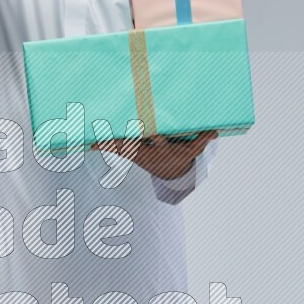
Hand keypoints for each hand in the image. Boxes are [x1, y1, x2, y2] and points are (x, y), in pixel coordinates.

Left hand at [91, 130, 217, 178]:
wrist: (170, 172)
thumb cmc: (180, 155)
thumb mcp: (192, 150)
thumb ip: (202, 140)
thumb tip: (214, 131)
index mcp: (162, 149)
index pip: (158, 141)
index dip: (156, 137)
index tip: (153, 134)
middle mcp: (147, 152)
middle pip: (134, 145)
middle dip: (123, 141)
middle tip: (110, 137)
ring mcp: (136, 153)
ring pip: (120, 146)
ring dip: (107, 144)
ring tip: (92, 141)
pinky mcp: (128, 152)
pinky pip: (113, 148)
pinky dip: (102, 146)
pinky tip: (89, 144)